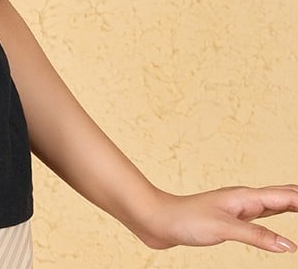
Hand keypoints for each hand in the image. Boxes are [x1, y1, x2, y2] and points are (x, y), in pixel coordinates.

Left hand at [133, 185, 297, 252]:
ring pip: (275, 204)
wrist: (158, 220)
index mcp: (246, 197)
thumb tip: (290, 247)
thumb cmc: (186, 220)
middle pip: (284, 195)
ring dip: (295, 205)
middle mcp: (245, 199)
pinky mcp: (232, 220)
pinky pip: (263, 216)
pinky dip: (279, 218)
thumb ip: (256, 236)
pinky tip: (282, 227)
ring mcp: (239, 209)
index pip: (287, 196)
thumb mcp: (224, 228)